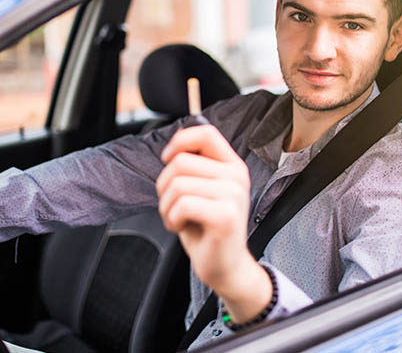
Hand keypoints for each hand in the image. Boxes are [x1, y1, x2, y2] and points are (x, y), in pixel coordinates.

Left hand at [157, 125, 271, 322]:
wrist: (225, 267)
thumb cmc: (207, 228)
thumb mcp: (202, 190)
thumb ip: (194, 167)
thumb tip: (172, 150)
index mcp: (232, 165)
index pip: (206, 133)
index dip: (180, 141)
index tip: (167, 159)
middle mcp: (237, 176)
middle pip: (181, 161)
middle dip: (164, 186)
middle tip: (172, 205)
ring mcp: (233, 195)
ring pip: (177, 184)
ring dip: (166, 206)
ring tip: (177, 218)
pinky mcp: (225, 216)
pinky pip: (182, 205)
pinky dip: (171, 219)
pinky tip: (181, 228)